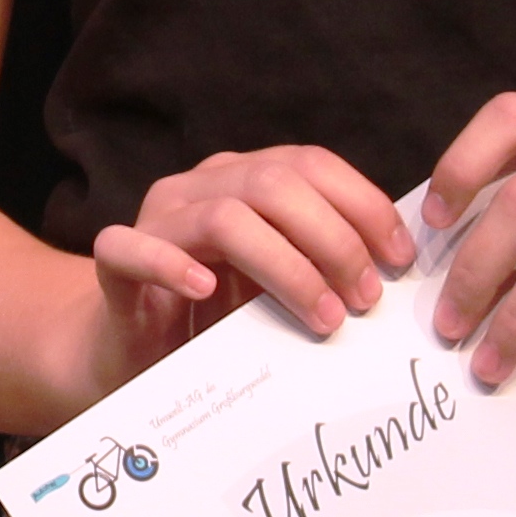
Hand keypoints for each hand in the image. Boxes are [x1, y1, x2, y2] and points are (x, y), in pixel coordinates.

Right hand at [93, 143, 417, 376]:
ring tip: (323, 317)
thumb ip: (320, 265)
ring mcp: (154, 221)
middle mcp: (198, 188)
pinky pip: (131, 249)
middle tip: (366, 298)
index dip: (362, 204)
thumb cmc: (216, 317)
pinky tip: (206, 290)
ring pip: (223, 217)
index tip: (399, 259)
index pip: (310, 164)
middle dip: (334, 239)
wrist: (130, 351)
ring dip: (285, 266)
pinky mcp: (115, 264)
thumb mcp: (278, 285)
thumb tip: (395, 273)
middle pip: (274, 183)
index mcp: (242, 180)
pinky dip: (170, 265)